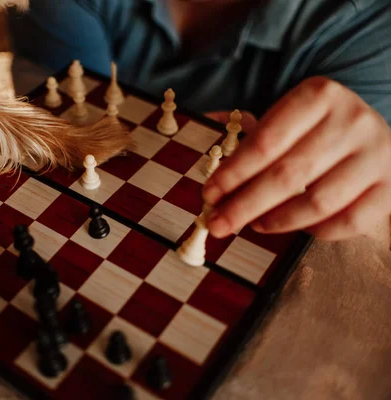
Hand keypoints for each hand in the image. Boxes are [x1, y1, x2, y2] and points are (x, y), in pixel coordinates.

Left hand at [203, 77, 390, 239]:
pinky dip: (315, 231)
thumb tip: (213, 190)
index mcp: (318, 96)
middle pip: (288, 175)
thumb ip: (252, 145)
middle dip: (245, 204)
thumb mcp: (286, 119)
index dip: (233, 173)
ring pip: (317, 202)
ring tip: (254, 225)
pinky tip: (294, 227)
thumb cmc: (316, 129)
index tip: (209, 194)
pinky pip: (348, 221)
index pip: (266, 142)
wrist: (374, 130)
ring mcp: (376, 155)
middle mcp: (351, 121)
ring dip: (277, 221)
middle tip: (219, 223)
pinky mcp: (389, 187)